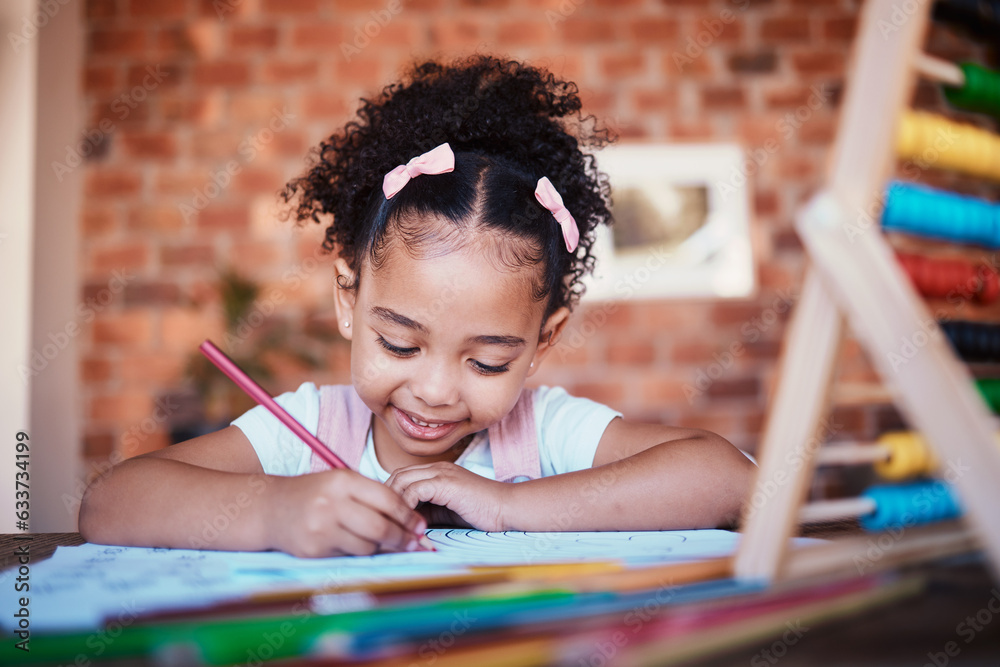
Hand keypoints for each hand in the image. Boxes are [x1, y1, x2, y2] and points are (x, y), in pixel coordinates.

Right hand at [265, 469, 429, 556]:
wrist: (270, 508)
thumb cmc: (314, 494)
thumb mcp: (341, 482)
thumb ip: (372, 495)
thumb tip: (410, 517)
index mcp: (343, 481)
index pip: (387, 499)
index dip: (408, 515)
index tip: (420, 525)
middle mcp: (331, 503)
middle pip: (380, 527)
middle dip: (402, 538)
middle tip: (414, 543)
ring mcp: (321, 528)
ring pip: (367, 546)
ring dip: (382, 547)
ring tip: (388, 543)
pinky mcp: (314, 550)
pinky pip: (350, 555)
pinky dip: (360, 552)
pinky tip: (362, 545)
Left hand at [385, 462, 508, 531]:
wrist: (508, 509)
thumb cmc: (482, 513)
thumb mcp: (447, 512)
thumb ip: (426, 512)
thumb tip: (404, 524)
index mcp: (437, 472)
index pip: (402, 476)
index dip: (391, 495)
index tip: (386, 515)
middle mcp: (437, 468)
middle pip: (397, 475)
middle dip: (386, 498)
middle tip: (384, 520)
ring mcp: (441, 473)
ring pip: (401, 480)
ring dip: (393, 503)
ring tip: (393, 524)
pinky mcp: (446, 482)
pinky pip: (413, 491)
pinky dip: (405, 507)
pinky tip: (408, 524)